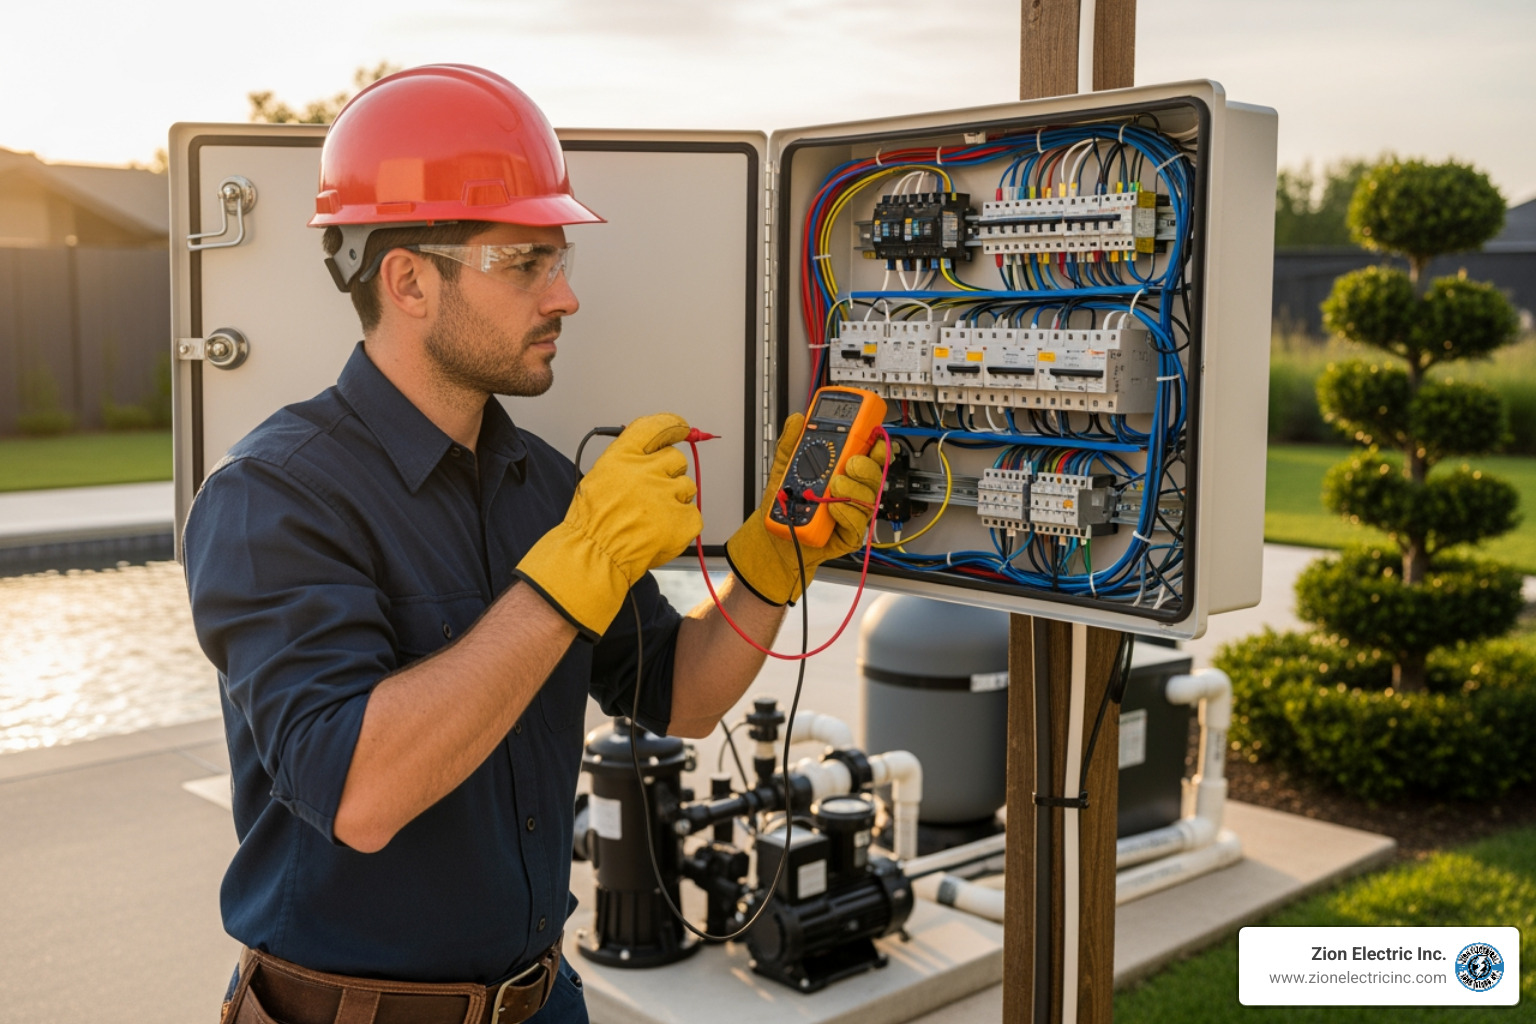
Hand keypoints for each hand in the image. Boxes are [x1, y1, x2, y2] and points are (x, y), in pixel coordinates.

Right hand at [516, 413, 701, 636]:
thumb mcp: (602, 475)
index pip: (657, 427)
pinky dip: (682, 524)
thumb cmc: (594, 519)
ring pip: (687, 487)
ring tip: (652, 517)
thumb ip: (629, 459)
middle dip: (669, 474)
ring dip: (675, 500)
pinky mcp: (682, 520)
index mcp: (624, 455)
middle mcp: (648, 470)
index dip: (673, 426)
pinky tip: (661, 531)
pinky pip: (693, 514)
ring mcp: (667, 495)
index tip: (682, 428)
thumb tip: (654, 450)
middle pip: (677, 459)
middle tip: (652, 494)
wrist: (595, 554)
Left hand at [724, 412, 885, 604]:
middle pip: (874, 475)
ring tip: (835, 487)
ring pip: (868, 499)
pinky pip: (857, 524)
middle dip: (867, 466)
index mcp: (843, 470)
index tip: (876, 435)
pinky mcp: (849, 534)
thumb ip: (791, 443)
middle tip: (851, 463)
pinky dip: (845, 514)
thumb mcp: (784, 468)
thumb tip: (798, 420)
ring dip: (853, 490)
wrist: (776, 535)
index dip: (876, 444)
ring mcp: (853, 512)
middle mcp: (852, 491)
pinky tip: (833, 508)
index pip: (868, 454)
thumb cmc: (788, 502)